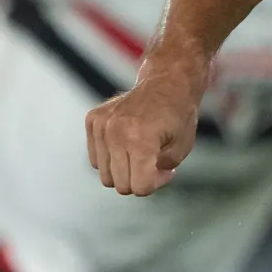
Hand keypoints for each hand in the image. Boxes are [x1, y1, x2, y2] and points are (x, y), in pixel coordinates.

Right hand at [85, 69, 202, 195]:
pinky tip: (127, 144)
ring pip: (105, 174)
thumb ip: (157, 174)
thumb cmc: (178, 118)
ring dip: (124, 171)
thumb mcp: (179, 152)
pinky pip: (95, 158)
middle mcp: (115, 133)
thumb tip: (135, 185)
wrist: (167, 83)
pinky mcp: (92, 119)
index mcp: (140, 141)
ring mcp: (101, 125)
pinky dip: (111, 158)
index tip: (166, 170)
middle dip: (139, 179)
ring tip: (140, 154)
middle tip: (154, 162)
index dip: (155, 183)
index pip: (139, 187)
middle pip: (120, 184)